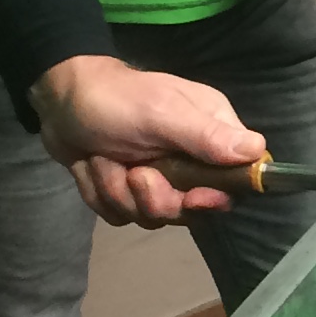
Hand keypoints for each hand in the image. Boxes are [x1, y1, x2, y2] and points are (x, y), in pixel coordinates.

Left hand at [33, 55, 264, 227]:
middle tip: (135, 171)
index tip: (193, 195)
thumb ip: (206, 136)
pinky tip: (93, 167)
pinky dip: (100, 193)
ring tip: (104, 159)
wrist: (58, 102)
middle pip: (190, 208)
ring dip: (118, 191)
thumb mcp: (160, 114)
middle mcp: (190, 157)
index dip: (215, 195)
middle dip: (154, 197)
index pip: (237, 177)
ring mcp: (158, 177)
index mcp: (210, 131)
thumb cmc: (114, 100)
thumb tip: (258, 151)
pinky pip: (121, 215)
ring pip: (151, 216)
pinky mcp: (127, 190)